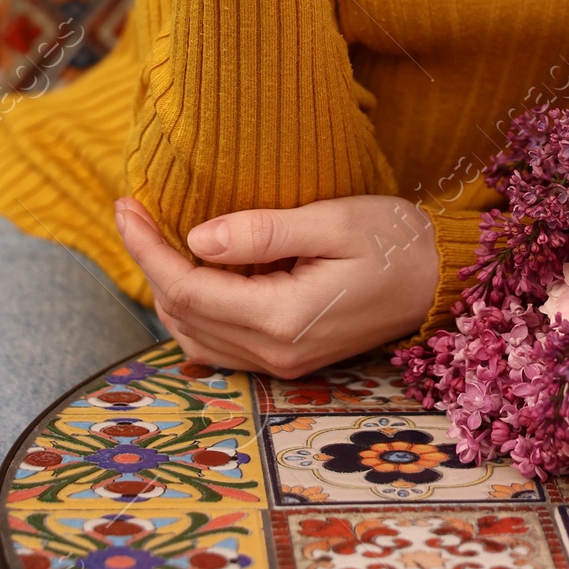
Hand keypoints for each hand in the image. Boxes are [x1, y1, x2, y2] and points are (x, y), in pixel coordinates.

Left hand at [113, 196, 440, 375]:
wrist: (442, 280)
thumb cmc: (396, 240)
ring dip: (165, 287)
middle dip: (147, 262)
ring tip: (154, 237)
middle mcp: (274, 352)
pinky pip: (219, 346)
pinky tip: (190, 274)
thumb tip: (197, 237)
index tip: (126, 204)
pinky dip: (192, 311)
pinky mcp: (289, 359)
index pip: (186, 287)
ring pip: (193, 335)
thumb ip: (264, 231)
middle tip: (132, 211)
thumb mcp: (333, 221)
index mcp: (281, 318)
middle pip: (181, 314)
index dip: (146, 248)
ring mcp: (281, 363)